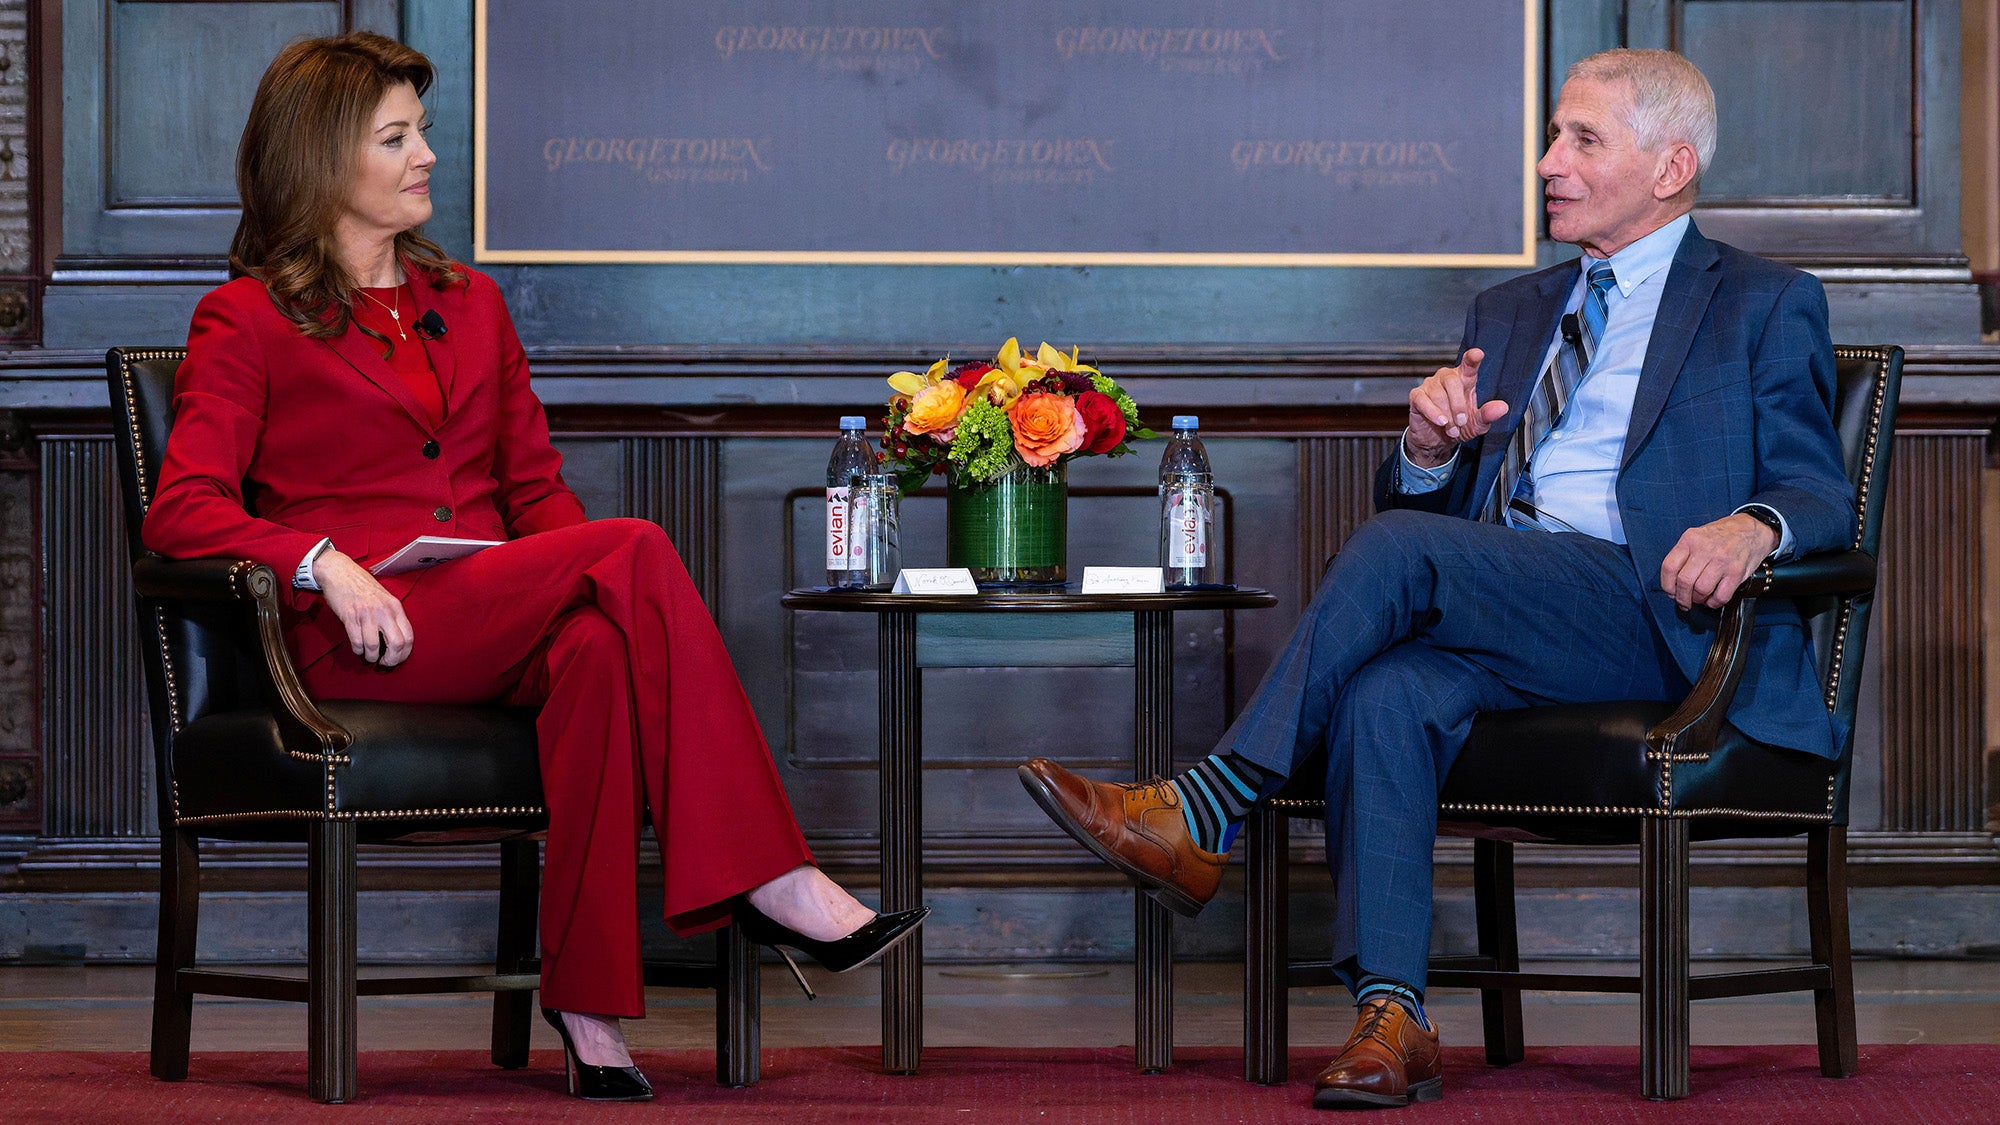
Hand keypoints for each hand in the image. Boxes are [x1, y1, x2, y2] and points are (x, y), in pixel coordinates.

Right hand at [313, 550, 414, 666]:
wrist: (339, 572)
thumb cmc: (362, 587)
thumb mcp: (384, 599)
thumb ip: (392, 617)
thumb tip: (397, 642)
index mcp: (395, 607)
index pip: (409, 637)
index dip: (404, 654)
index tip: (397, 659)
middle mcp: (384, 611)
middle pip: (397, 645)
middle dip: (391, 660)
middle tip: (384, 663)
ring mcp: (367, 614)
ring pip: (374, 647)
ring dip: (371, 657)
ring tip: (368, 657)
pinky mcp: (350, 616)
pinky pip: (357, 642)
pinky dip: (358, 651)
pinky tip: (358, 649)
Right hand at [1406, 348, 1508, 467]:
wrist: (1436, 441)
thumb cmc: (1458, 427)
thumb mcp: (1477, 424)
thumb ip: (1488, 415)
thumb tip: (1502, 408)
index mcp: (1464, 379)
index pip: (1469, 364)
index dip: (1472, 358)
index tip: (1477, 354)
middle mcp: (1446, 378)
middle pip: (1452, 381)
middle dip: (1458, 405)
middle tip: (1462, 422)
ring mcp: (1430, 385)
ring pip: (1438, 395)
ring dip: (1447, 416)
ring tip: (1452, 430)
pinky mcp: (1417, 395)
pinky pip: (1423, 401)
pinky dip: (1433, 413)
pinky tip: (1440, 422)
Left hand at [1659, 513, 1779, 610]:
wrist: (1752, 529)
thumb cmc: (1722, 535)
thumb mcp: (1698, 536)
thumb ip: (1684, 555)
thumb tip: (1673, 583)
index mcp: (1690, 539)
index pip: (1669, 567)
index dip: (1667, 585)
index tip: (1671, 592)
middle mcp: (1705, 549)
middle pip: (1684, 582)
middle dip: (1682, 598)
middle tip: (1685, 602)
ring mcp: (1722, 561)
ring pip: (1701, 590)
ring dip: (1698, 600)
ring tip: (1700, 598)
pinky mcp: (1736, 572)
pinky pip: (1721, 596)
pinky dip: (1714, 603)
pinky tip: (1713, 599)